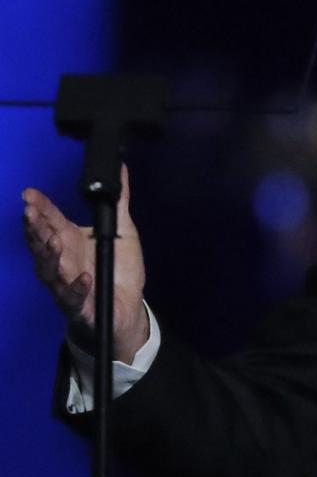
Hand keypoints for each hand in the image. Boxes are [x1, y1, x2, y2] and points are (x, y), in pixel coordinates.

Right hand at [22, 165, 148, 362]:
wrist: (126, 307)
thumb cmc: (118, 267)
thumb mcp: (121, 229)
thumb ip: (119, 201)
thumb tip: (120, 170)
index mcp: (70, 241)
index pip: (50, 221)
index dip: (40, 208)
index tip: (30, 193)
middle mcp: (63, 261)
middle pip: (43, 243)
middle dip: (36, 228)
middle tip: (31, 212)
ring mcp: (67, 284)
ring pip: (51, 271)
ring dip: (50, 256)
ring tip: (54, 240)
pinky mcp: (80, 306)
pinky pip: (74, 298)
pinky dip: (77, 287)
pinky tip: (83, 277)